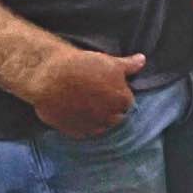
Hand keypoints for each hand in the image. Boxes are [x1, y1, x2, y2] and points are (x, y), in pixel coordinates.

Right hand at [21, 47, 144, 136]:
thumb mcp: (110, 62)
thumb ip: (129, 65)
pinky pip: (83, 131)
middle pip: (116, 116)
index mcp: (123, 101)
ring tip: (85, 104)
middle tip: (96, 95)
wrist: (50, 78)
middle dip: (110, 108)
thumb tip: (142, 60)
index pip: (127, 102)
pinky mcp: (75, 132)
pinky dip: (82, 124)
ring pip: (100, 125)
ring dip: (97, 118)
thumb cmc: (82, 67)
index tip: (108, 87)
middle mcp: (111, 118)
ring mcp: (92, 127)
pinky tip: (75, 112)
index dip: (117, 94)